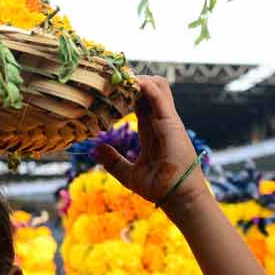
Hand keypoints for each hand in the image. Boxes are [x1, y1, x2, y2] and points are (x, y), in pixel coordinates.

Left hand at [92, 76, 205, 207]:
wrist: (178, 198)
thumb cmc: (158, 187)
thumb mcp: (128, 173)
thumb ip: (112, 161)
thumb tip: (97, 148)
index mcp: (151, 130)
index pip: (139, 102)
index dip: (126, 92)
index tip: (108, 86)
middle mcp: (160, 121)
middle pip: (149, 89)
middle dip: (131, 80)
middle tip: (111, 77)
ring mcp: (167, 120)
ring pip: (157, 86)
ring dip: (139, 79)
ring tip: (119, 77)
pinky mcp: (171, 123)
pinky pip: (159, 98)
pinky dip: (147, 87)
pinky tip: (132, 83)